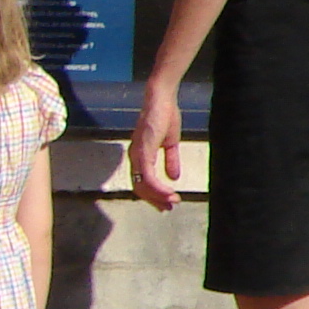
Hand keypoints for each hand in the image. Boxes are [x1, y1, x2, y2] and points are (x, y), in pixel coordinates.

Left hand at [130, 83, 183, 210]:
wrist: (163, 100)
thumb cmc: (165, 116)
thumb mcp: (170, 143)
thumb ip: (171, 161)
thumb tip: (174, 177)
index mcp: (140, 156)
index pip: (142, 182)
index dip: (153, 195)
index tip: (166, 203)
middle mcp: (135, 158)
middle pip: (140, 187)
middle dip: (155, 200)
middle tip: (169, 208)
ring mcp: (137, 155)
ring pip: (143, 185)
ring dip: (158, 197)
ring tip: (173, 202)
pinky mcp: (143, 152)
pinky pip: (148, 177)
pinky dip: (159, 188)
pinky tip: (170, 192)